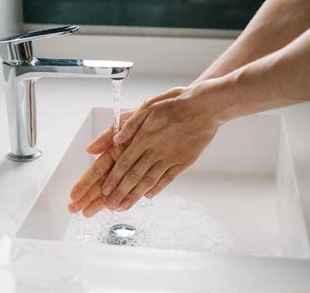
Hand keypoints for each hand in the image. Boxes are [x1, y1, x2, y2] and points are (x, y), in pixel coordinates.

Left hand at [68, 84, 223, 215]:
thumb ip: (130, 124)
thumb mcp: (148, 106)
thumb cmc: (176, 103)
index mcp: (144, 137)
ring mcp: (170, 158)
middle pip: (134, 175)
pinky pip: (168, 178)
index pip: (124, 162)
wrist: (204, 106)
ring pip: (149, 180)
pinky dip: (157, 188)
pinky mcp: (184, 161)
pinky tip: (149, 196)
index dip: (113, 178)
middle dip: (120, 192)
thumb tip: (115, 139)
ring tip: (124, 207)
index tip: (104, 190)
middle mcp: (155, 150)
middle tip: (109, 205)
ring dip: (135, 195)